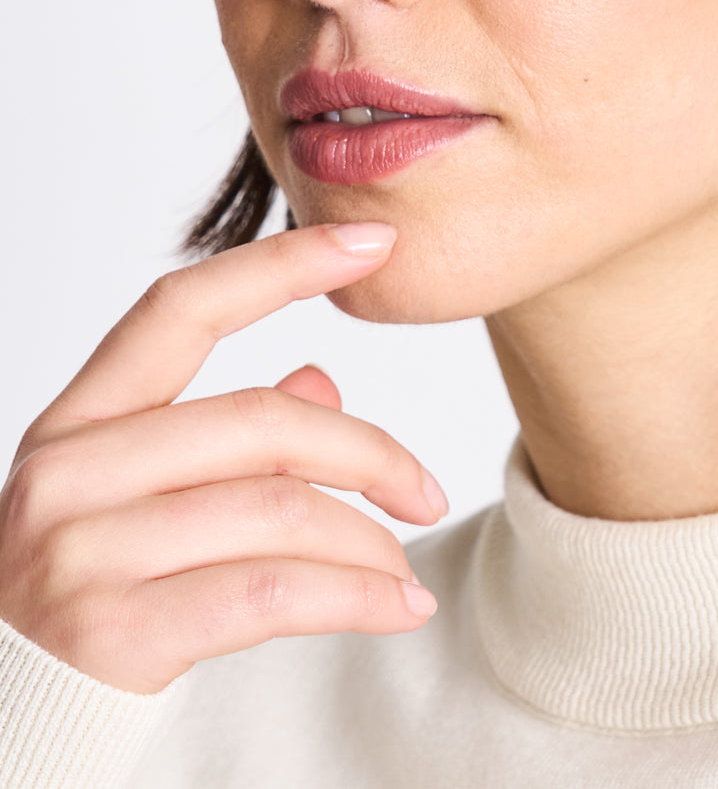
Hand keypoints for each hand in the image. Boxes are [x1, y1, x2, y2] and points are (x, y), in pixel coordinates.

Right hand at [0, 222, 445, 693]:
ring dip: (369, 541)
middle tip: (427, 492)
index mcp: (75, 422)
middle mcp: (67, 472)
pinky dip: (359, 597)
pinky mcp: (111, 632)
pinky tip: (402, 606)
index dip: (282, 264)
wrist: (3, 725)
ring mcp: (82, 550)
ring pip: (280, 509)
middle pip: (260, 420)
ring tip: (406, 568)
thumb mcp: (131, 499)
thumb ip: (225, 440)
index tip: (374, 241)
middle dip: (368, 454)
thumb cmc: (85, 597)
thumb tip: (320, 381)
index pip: (182, 308)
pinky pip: (274, 593)